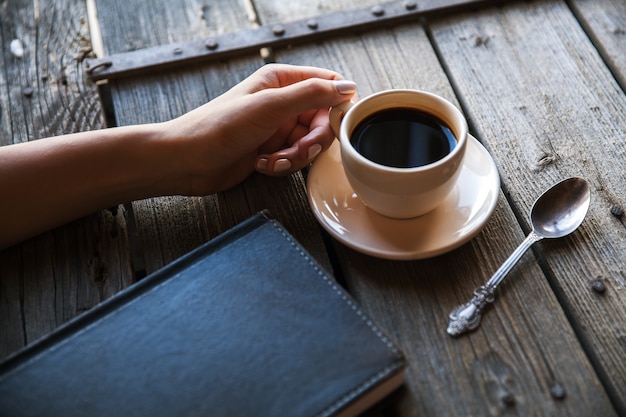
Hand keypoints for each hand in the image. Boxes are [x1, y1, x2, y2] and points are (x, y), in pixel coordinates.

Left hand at [162, 64, 356, 194]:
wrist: (187, 160)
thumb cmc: (218, 127)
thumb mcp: (270, 106)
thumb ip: (312, 94)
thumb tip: (348, 87)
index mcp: (282, 81)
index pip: (328, 83)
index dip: (337, 105)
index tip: (335, 125)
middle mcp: (282, 102)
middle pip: (323, 120)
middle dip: (313, 141)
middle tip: (298, 150)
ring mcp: (277, 128)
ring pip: (310, 144)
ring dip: (295, 157)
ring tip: (272, 159)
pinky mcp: (271, 150)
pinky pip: (294, 159)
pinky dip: (283, 165)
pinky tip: (262, 165)